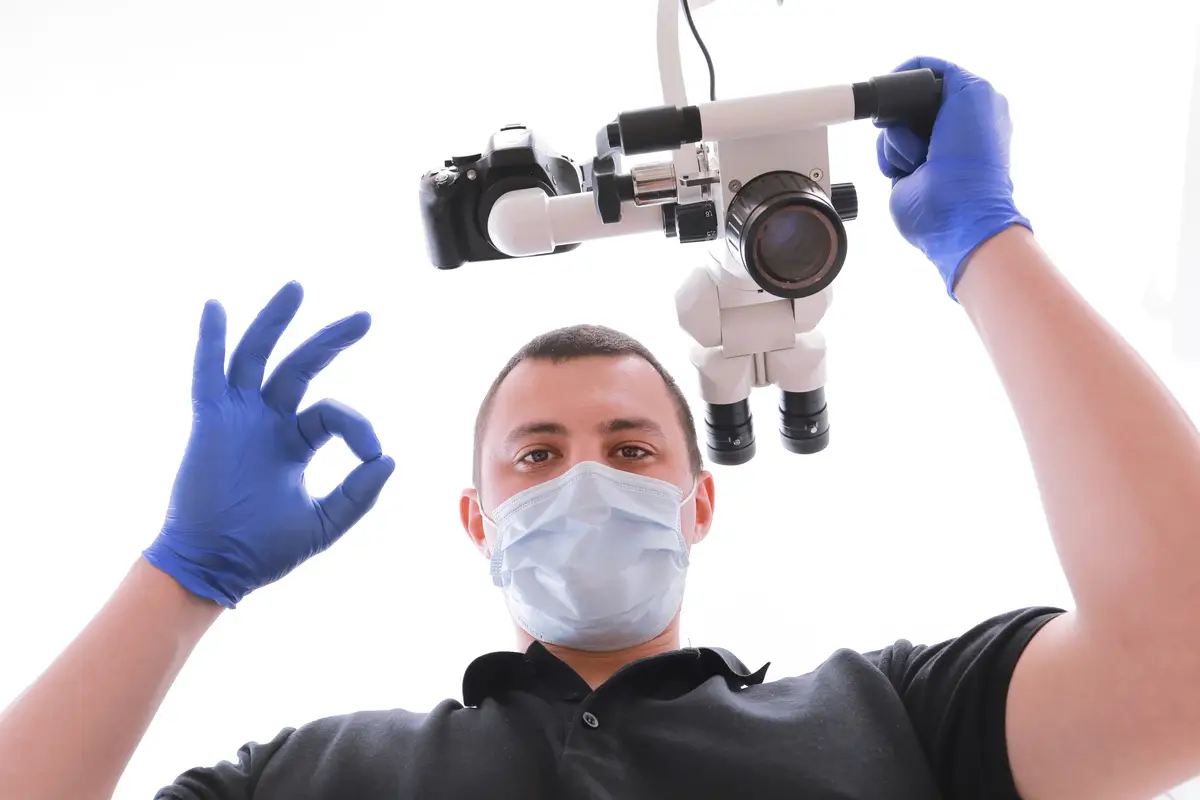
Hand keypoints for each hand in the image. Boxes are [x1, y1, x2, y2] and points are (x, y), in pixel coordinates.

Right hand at [143, 282, 394, 607]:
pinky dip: (210, 341)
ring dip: (275, 321)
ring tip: (297, 288)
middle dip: (331, 340)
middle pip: (300, 366)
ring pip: (257, 357)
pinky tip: (216, 308)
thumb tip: (388, 459)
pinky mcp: (210, 423)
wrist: (214, 569)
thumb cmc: (263, 550)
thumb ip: (358, 494)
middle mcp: (266, 421)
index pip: (333, 413)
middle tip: (365, 317)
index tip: (372, 453)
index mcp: (293, 441)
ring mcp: (238, 418)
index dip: (358, 427)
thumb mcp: (324, 522)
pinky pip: (207, 374)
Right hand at [875, 56, 1031, 298]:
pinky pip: (883, 151)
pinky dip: (891, 159)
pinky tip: (910, 171)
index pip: (930, 78)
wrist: (954, 209)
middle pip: (905, 102)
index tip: (901, 88)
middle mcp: (948, 127)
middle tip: (920, 131)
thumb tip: (918, 71)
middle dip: (903, 114)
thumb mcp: (972, 93)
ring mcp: (925, 149)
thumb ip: (948, 72)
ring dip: (900, 141)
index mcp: (970, 106)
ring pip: (891, 127)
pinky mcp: (905, 170)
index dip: (913, 80)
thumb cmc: (971, 156)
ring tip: (921, 159)